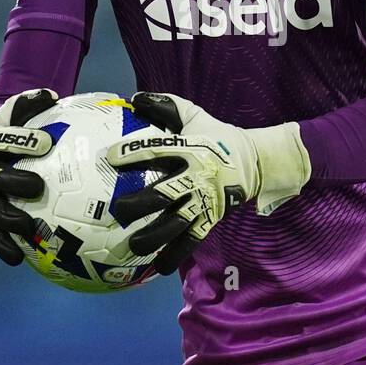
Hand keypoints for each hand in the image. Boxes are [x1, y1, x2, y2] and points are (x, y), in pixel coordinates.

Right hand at [0, 88, 58, 264]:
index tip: (45, 142)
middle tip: (37, 186)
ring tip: (28, 228)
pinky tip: (18, 259)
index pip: (1, 139)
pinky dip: (1, 246)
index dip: (21, 140)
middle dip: (12, 180)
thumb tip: (51, 95)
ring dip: (7, 219)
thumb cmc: (9, 128)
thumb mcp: (15, 112)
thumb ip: (31, 102)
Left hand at [104, 91, 310, 274]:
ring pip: (176, 222)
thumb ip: (167, 106)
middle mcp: (195, 177)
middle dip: (139, 203)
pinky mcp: (212, 219)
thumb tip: (135, 98)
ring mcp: (204, 201)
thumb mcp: (196, 116)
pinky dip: (176, 254)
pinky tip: (159, 267)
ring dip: (154, 236)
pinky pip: (192, 240)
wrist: (256, 162)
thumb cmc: (218, 137)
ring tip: (133, 245)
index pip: (158, 150)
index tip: (109, 157)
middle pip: (164, 193)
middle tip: (117, 211)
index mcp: (190, 149)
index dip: (133, 153)